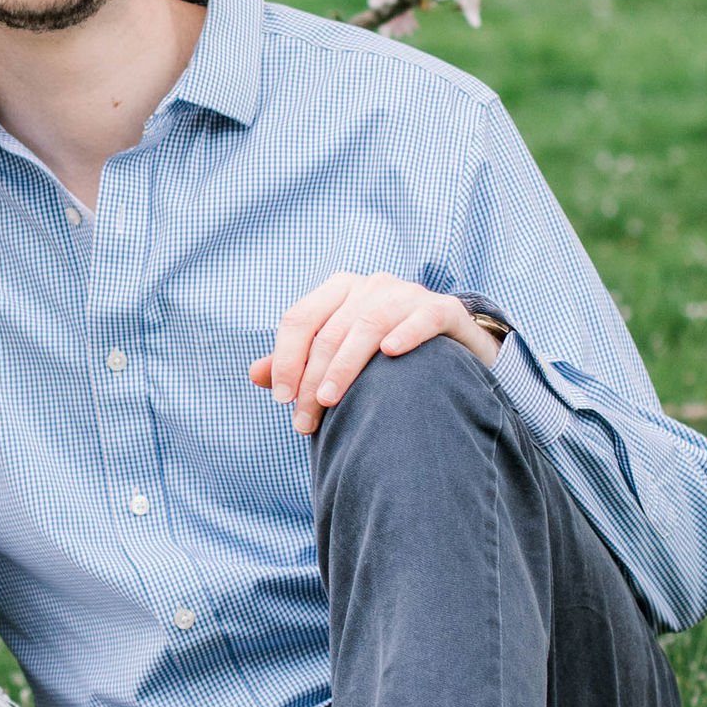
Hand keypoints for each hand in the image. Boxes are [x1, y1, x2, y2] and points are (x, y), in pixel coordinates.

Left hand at [251, 273, 501, 435]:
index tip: (281, 399)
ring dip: (345, 365)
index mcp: (339, 290)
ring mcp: (408, 294)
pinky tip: (391, 353)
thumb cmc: (382, 355)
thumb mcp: (339, 355)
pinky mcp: (443, 310)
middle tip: (304, 421)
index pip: (300, 319)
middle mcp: (371, 285)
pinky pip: (422, 317)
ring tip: (330, 400)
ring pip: (367, 324)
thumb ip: (299, 363)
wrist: (451, 349)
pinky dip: (406, 332)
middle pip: (330, 332)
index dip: (286, 359)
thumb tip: (254, 374)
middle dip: (312, 379)